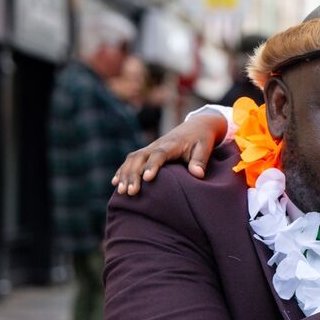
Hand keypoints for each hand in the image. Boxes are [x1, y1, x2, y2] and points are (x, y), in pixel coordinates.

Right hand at [112, 112, 227, 194]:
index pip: (160, 154)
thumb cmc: (201, 140)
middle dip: (133, 174)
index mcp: (172, 144)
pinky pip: (131, 160)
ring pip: (132, 159)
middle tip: (131, 192)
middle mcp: (157, 145)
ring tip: (121, 192)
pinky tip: (115, 182)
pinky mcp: (146, 152)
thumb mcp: (204, 148)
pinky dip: (122, 170)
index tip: (147, 178)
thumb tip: (198, 174)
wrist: (195, 126)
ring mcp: (150, 148)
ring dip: (125, 174)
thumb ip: (200, 161)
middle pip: (140, 158)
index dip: (152, 165)